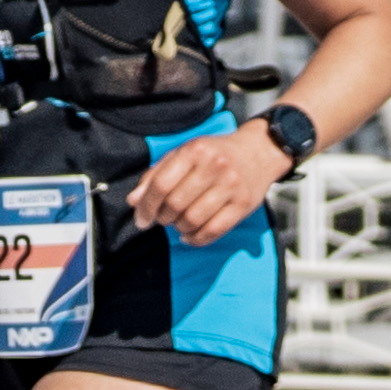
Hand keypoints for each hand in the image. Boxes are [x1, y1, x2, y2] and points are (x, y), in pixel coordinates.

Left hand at [124, 124, 282, 242]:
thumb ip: (156, 175)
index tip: (141, 219)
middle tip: (162, 219)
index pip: (161, 185)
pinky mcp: (243, 204)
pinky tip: (189, 234)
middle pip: (175, 204)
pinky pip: (213, 231)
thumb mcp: (183, 154)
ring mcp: (231, 186)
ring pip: (193, 220)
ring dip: (179, 228)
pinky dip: (196, 238)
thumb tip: (133, 201)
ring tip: (177, 224)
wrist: (257, 152)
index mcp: (194, 151)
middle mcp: (214, 166)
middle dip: (162, 218)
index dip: (146, 206)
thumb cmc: (213, 154)